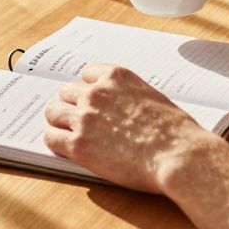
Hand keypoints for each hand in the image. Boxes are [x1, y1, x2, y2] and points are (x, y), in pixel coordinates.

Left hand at [43, 63, 218, 192]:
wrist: (178, 155)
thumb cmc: (175, 131)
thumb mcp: (153, 97)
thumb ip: (129, 96)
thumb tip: (122, 107)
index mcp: (116, 77)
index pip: (86, 74)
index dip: (88, 89)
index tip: (90, 100)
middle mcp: (96, 92)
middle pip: (66, 91)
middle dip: (72, 105)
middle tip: (79, 120)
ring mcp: (85, 118)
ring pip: (53, 112)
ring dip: (60, 121)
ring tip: (68, 134)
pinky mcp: (78, 145)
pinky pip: (50, 137)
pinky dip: (56, 142)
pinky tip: (65, 149)